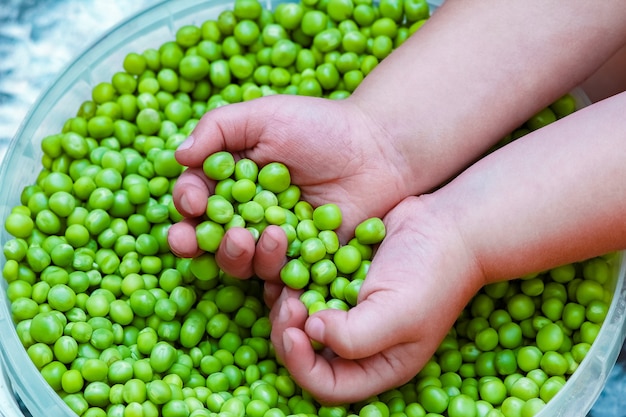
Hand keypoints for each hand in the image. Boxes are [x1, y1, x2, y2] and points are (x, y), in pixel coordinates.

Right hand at [168, 94, 417, 278]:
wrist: (379, 150)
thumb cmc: (321, 127)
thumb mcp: (265, 116)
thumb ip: (217, 128)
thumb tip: (177, 155)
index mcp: (231, 180)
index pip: (196, 196)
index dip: (187, 201)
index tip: (192, 201)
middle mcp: (247, 215)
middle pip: (209, 237)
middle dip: (195, 240)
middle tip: (189, 241)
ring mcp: (274, 242)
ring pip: (242, 261)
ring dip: (237, 255)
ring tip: (259, 235)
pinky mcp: (301, 262)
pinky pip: (281, 276)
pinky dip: (274, 272)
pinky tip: (281, 254)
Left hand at [269, 195, 484, 403]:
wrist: (448, 224)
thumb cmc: (432, 273)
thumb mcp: (400, 313)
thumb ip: (354, 336)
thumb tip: (310, 331)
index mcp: (379, 363)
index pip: (329, 386)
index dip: (302, 367)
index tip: (294, 333)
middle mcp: (360, 342)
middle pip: (307, 354)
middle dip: (288, 333)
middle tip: (288, 302)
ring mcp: (347, 310)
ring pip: (299, 320)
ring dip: (284, 305)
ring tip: (286, 280)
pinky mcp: (338, 280)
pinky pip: (304, 287)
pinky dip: (291, 279)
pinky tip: (289, 262)